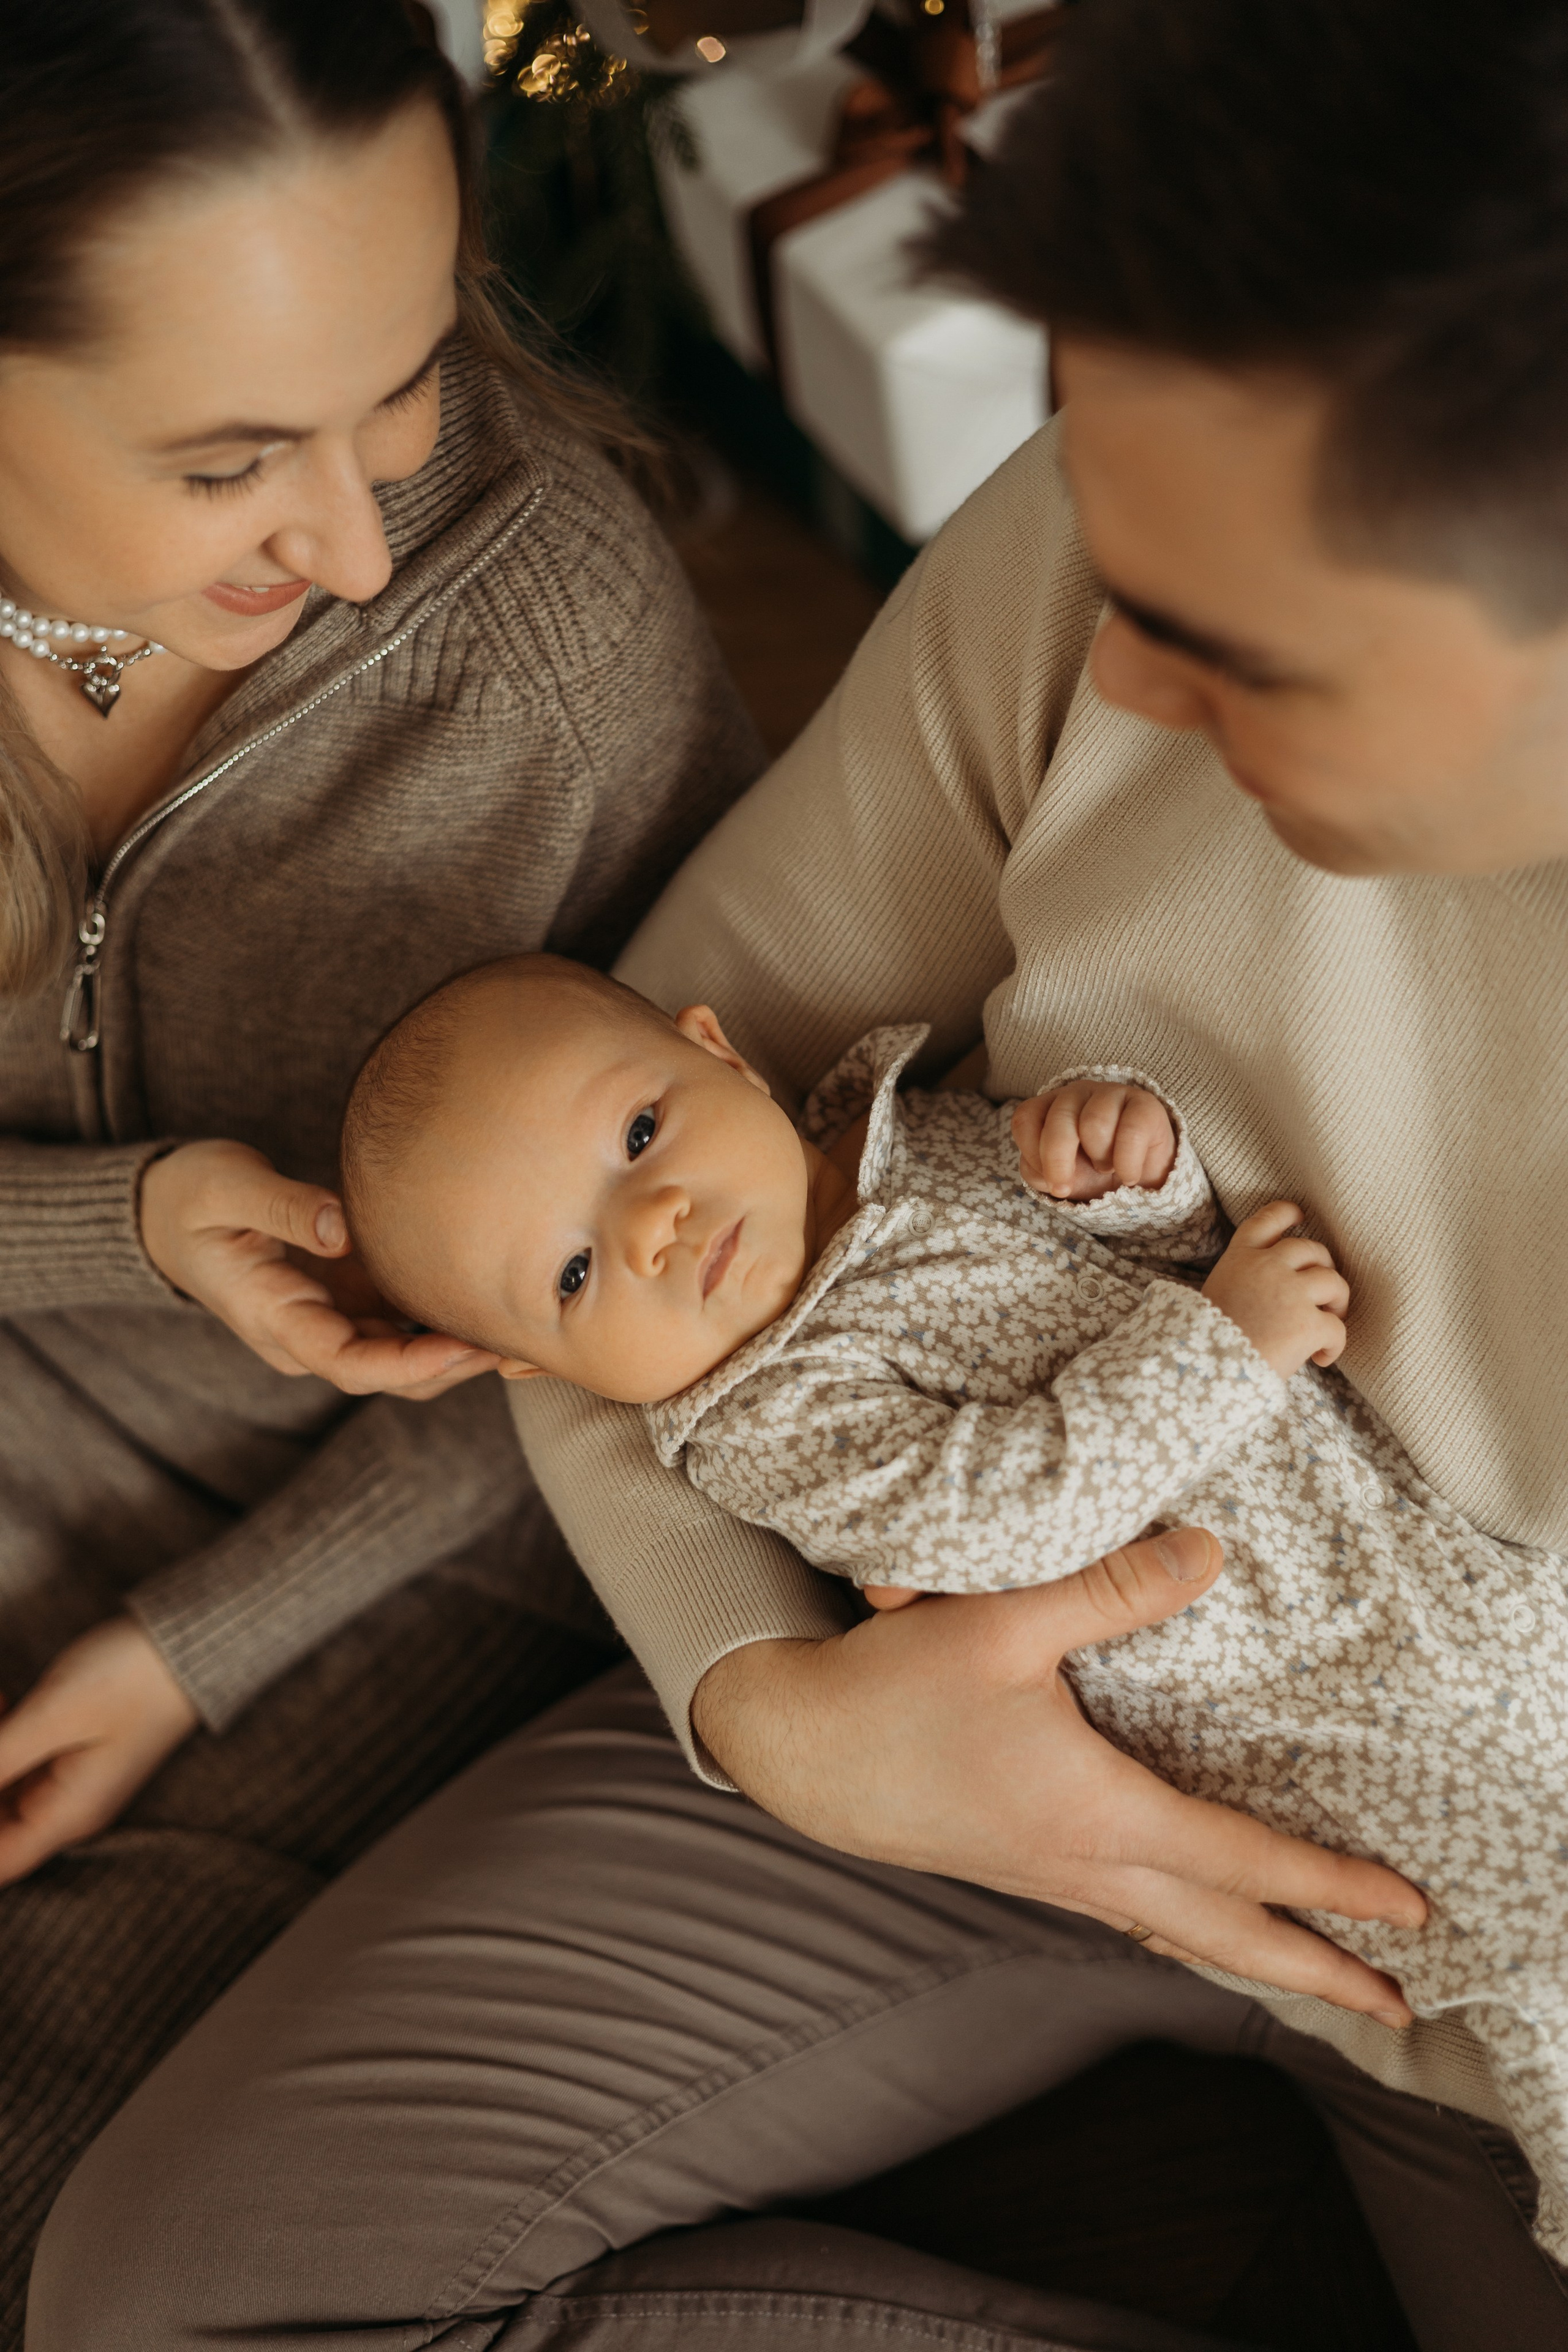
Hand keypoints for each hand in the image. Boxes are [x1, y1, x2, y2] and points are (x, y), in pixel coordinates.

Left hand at [0, 1618, 199, 1883]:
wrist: (190, 1643)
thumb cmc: (131, 1677)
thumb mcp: (53, 1716)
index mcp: (69, 1815)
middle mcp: (67, 1811)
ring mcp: (67, 1784)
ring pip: (0, 1792)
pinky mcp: (67, 1755)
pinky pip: (15, 1766)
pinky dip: (1, 1739)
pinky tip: (4, 1699)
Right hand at [141, 1139, 499, 1396]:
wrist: (164, 1210)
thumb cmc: (192, 1195)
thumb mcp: (226, 1188)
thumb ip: (286, 1207)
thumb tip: (343, 1228)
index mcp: (272, 1318)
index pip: (346, 1364)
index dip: (407, 1365)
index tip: (462, 1348)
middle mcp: (304, 1335)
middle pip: (387, 1375)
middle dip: (450, 1366)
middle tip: (512, 1339)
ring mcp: (328, 1321)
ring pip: (401, 1358)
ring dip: (456, 1351)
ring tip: (516, 1326)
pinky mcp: (346, 1300)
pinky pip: (401, 1327)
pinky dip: (444, 1323)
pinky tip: (489, 1302)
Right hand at [694, 1527, 1424, 2025]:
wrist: (794, 1747)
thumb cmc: (889, 1687)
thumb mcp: (1000, 1619)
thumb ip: (1108, 1588)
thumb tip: (1207, 1553)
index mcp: (1093, 1814)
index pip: (1240, 1861)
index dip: (1329, 1885)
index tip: (1405, 1909)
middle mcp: (1082, 1862)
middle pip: (1224, 1932)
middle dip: (1317, 1969)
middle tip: (1396, 2003)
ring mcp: (1049, 1875)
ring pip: (1177, 1932)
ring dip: (1256, 1958)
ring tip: (1315, 1978)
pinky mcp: (1020, 1866)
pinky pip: (1130, 1917)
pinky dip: (1185, 1932)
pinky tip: (1187, 1924)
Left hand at [1014, 1080, 1176, 1201]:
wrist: (1140, 1179)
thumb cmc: (1092, 1172)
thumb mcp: (1059, 1176)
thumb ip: (1039, 1171)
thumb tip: (1045, 1173)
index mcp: (1050, 1106)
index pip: (1026, 1118)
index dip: (1032, 1153)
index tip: (1048, 1177)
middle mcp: (1077, 1092)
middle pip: (1058, 1121)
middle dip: (1058, 1162)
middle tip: (1066, 1188)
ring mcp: (1111, 1093)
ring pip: (1094, 1123)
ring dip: (1099, 1158)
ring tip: (1106, 1168)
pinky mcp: (1144, 1104)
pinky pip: (1131, 1132)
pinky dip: (1127, 1165)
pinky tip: (1128, 1175)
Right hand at [1202, 1199, 1349, 1374]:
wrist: (1206, 1370)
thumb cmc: (1207, 1340)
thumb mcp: (1218, 1292)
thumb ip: (1246, 1279)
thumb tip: (1279, 1290)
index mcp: (1240, 1257)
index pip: (1268, 1219)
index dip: (1288, 1213)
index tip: (1300, 1215)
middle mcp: (1267, 1266)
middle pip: (1312, 1249)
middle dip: (1324, 1267)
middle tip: (1324, 1293)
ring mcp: (1291, 1292)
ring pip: (1334, 1282)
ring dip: (1337, 1301)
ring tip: (1330, 1322)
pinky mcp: (1308, 1323)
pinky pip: (1338, 1328)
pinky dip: (1335, 1345)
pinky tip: (1321, 1358)